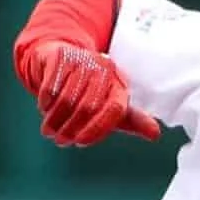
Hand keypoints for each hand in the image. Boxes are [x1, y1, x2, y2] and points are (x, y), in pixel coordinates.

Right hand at [23, 41, 159, 146]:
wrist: (62, 57)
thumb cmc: (88, 88)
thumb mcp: (109, 104)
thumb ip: (132, 121)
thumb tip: (155, 134)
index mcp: (119, 83)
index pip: (114, 109)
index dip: (97, 129)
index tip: (81, 142)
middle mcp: (103, 69)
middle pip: (87, 107)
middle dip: (70, 129)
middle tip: (60, 141)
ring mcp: (82, 61)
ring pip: (66, 99)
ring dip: (54, 120)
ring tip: (49, 132)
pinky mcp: (60, 57)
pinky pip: (51, 86)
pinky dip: (45, 104)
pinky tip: (44, 109)